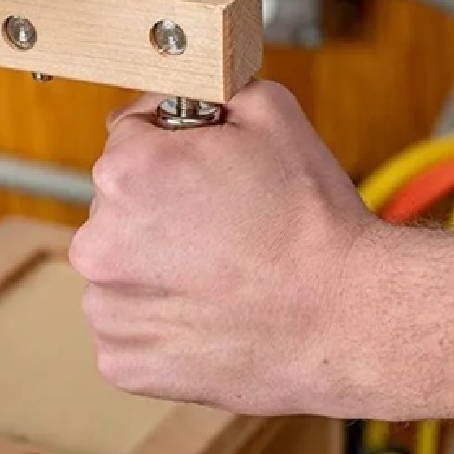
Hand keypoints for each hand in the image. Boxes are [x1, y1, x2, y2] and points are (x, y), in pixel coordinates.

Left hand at [68, 81, 381, 416]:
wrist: (353, 319)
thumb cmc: (313, 220)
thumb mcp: (269, 111)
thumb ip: (210, 90)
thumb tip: (184, 95)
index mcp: (126, 171)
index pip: (128, 135)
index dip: (171, 143)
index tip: (205, 168)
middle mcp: (100, 240)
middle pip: (118, 203)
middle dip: (159, 205)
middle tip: (221, 222)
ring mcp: (108, 308)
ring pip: (120, 266)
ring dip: (153, 264)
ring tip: (219, 271)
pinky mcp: (123, 362)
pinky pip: (129, 325)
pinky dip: (160, 320)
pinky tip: (209, 311)